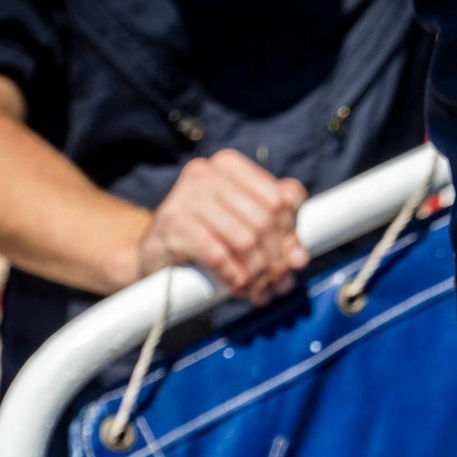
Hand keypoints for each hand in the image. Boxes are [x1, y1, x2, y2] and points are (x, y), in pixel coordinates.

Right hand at [137, 149, 308, 303]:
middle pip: (265, 220)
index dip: (292, 232)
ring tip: (258, 290)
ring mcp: (186, 196)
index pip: (279, 197)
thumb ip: (277, 230)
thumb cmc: (207, 236)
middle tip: (278, 283)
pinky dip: (234, 276)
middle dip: (276, 259)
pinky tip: (237, 287)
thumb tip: (300, 257)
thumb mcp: (244, 224)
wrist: (155, 253)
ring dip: (257, 274)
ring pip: (245, 240)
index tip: (293, 257)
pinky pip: (218, 255)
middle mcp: (206, 174)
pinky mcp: (172, 223)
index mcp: (229, 166)